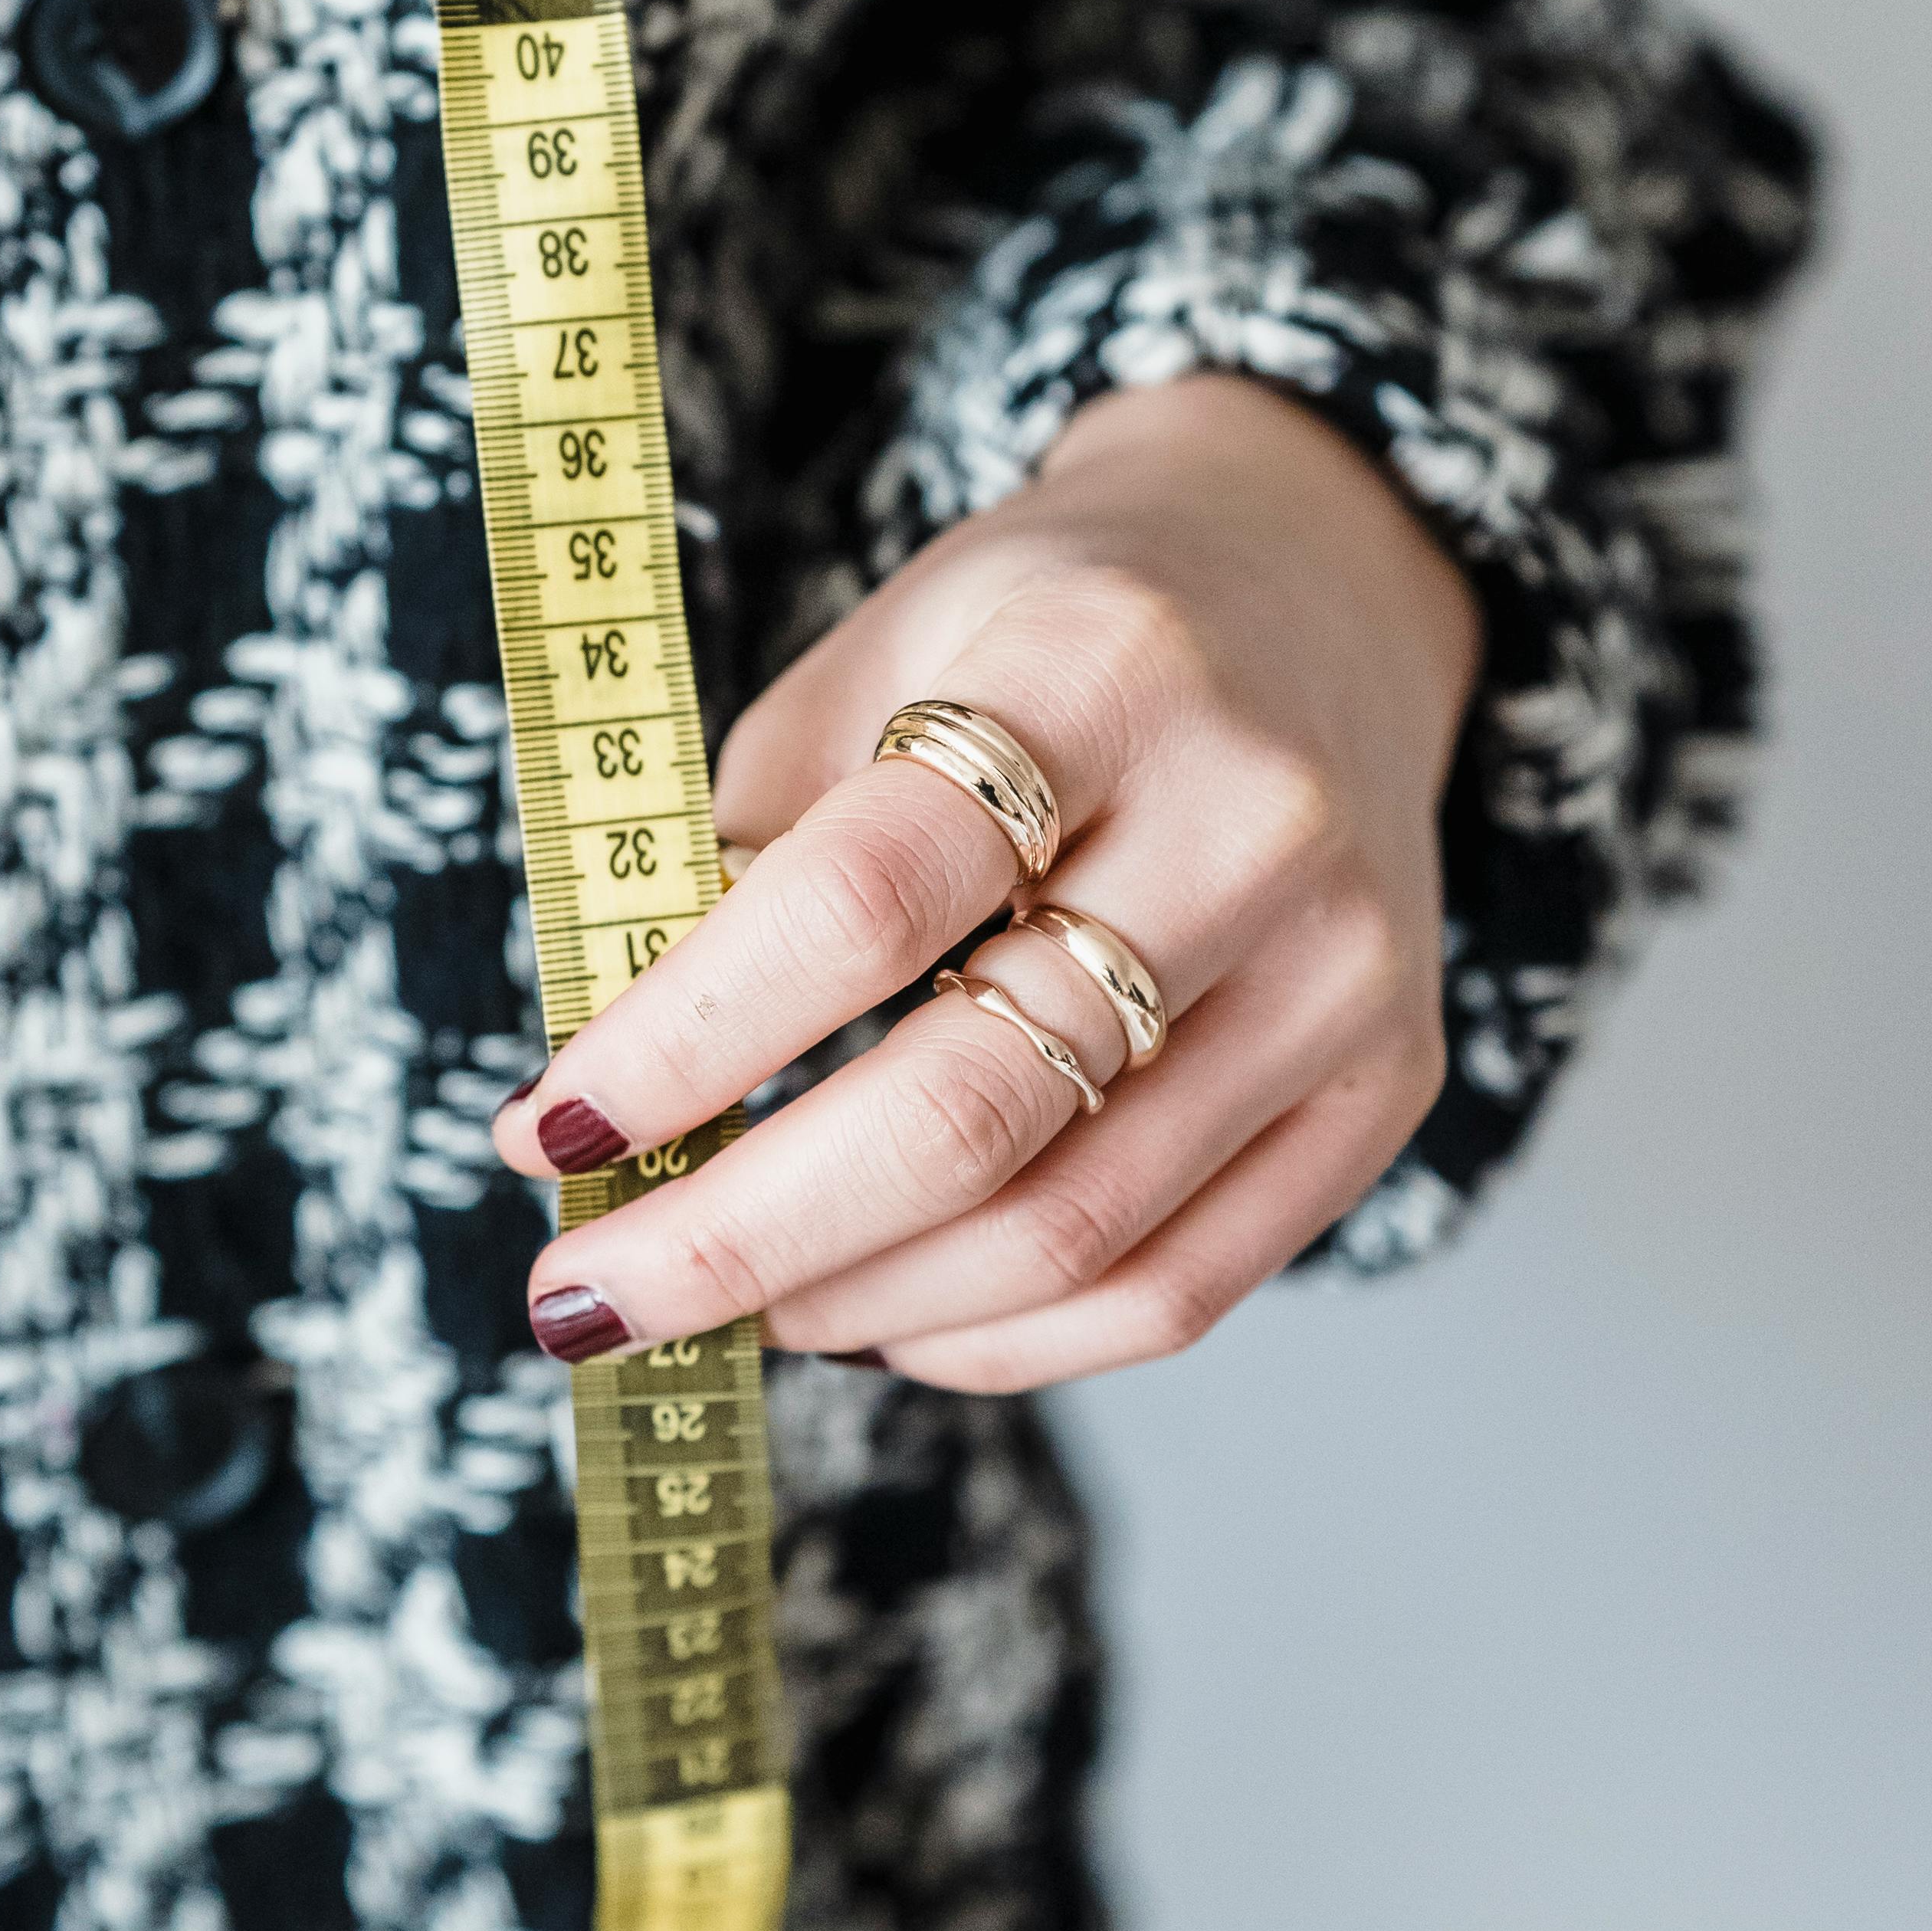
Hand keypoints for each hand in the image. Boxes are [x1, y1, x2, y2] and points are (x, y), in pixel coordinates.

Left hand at [490, 374, 1484, 1390]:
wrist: (1312, 591)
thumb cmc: (1040, 639)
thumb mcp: (874, 668)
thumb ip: (734, 864)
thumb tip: (574, 1121)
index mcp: (1098, 668)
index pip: (862, 903)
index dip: (685, 1042)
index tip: (545, 1133)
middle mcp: (1253, 823)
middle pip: (967, 1107)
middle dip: (736, 1236)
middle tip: (584, 1295)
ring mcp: (1343, 971)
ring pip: (1065, 1232)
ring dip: (850, 1305)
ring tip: (722, 1301)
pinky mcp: (1386, 1086)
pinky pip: (1171, 1291)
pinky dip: (992, 1339)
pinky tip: (877, 1315)